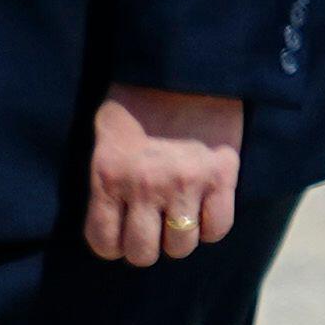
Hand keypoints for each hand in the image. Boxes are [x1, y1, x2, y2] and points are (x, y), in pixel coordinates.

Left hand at [86, 85, 242, 264]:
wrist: (183, 71)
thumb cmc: (134, 104)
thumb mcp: (103, 140)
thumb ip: (105, 180)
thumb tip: (109, 219)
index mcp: (108, 178)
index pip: (103, 241)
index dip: (111, 246)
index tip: (120, 238)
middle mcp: (145, 187)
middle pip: (143, 253)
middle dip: (145, 248)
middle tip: (151, 233)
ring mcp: (185, 184)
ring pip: (181, 245)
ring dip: (179, 239)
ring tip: (178, 221)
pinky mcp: (222, 177)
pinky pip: (218, 228)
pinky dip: (211, 227)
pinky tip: (204, 213)